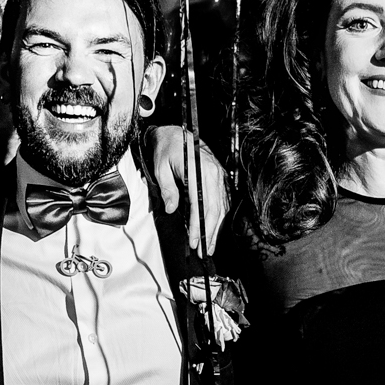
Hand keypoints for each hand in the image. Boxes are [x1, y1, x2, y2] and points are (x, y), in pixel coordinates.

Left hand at [146, 125, 229, 255]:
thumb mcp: (161, 168)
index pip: (201, 205)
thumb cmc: (167, 148)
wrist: (177, 132)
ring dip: (216, 229)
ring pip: (222, 208)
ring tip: (209, 246)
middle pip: (215, 210)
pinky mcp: (220, 179)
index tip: (194, 242)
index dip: (198, 226)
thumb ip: (167, 189)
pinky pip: (223, 202)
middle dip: (209, 233)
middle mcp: (214, 174)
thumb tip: (170, 210)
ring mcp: (220, 176)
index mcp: (200, 171)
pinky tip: (215, 230)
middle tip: (203, 252)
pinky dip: (219, 218)